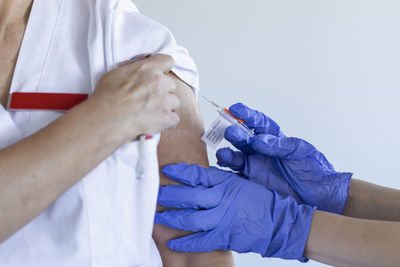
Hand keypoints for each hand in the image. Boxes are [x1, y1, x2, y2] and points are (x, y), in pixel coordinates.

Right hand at [88, 54, 179, 140]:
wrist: (104, 120)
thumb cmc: (105, 99)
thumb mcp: (114, 73)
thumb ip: (132, 67)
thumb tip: (143, 63)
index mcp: (147, 69)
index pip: (167, 61)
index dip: (163, 70)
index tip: (158, 77)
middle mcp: (159, 82)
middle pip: (171, 85)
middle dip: (162, 93)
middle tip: (148, 102)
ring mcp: (164, 100)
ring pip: (174, 103)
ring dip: (165, 109)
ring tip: (149, 115)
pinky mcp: (166, 117)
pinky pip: (174, 119)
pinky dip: (166, 123)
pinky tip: (154, 124)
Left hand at [156, 163, 314, 260]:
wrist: (280, 222)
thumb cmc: (260, 200)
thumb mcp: (241, 182)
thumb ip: (220, 179)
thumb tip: (197, 177)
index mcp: (226, 182)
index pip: (197, 174)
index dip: (180, 172)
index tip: (166, 170)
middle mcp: (222, 199)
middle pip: (189, 196)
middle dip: (169, 196)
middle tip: (156, 194)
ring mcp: (222, 219)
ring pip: (190, 219)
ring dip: (172, 218)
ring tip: (158, 217)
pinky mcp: (224, 236)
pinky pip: (200, 241)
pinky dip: (185, 243)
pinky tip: (172, 243)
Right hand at [217, 103, 351, 213]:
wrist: (320, 195)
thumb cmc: (314, 169)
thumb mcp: (299, 151)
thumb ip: (278, 145)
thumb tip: (257, 140)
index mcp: (273, 140)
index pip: (257, 124)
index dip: (246, 115)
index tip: (235, 108)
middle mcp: (260, 152)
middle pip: (242, 139)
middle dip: (234, 134)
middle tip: (228, 132)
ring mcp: (255, 167)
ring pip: (235, 158)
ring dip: (227, 154)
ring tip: (223, 154)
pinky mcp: (252, 183)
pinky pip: (235, 177)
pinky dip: (225, 174)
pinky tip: (220, 171)